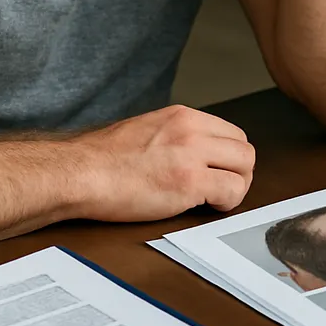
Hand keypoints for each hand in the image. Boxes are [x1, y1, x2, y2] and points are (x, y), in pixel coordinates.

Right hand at [72, 105, 255, 221]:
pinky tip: (207, 208)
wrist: (80, 173)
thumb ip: (175, 135)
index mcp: (183, 116)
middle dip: (240, 172)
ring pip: (245, 168)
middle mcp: (193, 130)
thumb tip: (193, 150)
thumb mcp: (148, 129)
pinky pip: (231, 192)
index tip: (220, 172)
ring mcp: (193, 155)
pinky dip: (227, 203)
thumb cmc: (104, 159)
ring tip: (216, 199)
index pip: (231, 133)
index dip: (230, 157)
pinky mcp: (189, 183)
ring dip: (237, 187)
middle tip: (224, 189)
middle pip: (244, 149)